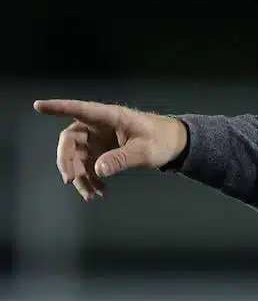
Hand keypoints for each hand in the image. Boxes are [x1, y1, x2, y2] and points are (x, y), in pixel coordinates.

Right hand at [35, 99, 188, 200]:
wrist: (175, 146)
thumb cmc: (163, 140)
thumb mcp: (145, 151)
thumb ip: (122, 159)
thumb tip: (98, 170)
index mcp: (110, 116)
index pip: (79, 109)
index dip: (58, 107)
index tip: (38, 105)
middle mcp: (99, 126)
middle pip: (71, 139)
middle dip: (68, 161)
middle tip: (71, 181)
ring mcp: (99, 139)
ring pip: (78, 157)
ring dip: (81, 176)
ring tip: (90, 195)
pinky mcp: (103, 151)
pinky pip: (89, 166)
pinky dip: (92, 180)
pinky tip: (100, 192)